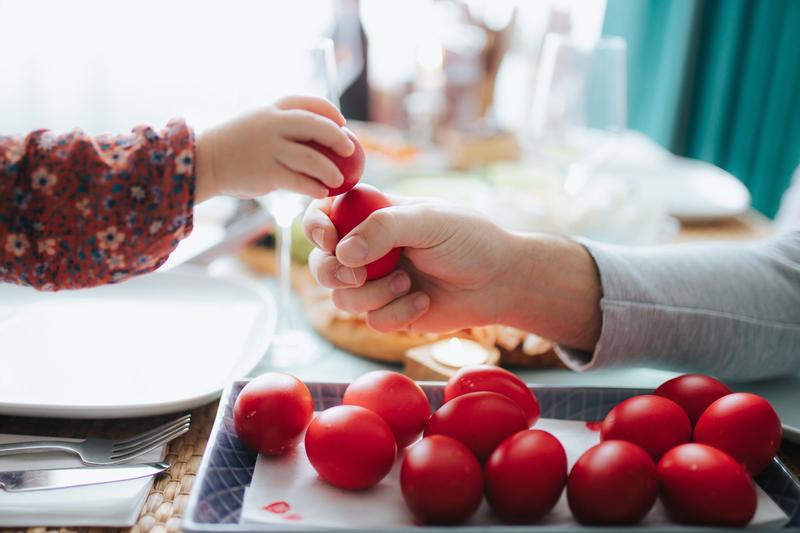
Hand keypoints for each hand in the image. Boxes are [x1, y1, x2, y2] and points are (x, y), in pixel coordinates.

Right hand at [194, 95, 354, 202]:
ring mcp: (270, 148)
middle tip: (350, 150)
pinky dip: (315, 188)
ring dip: (331, 171)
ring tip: (338, 180)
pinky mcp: (267, 172)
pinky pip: (300, 181)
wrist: (205, 162)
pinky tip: (321, 193)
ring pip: (313, 158)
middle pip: (317, 126)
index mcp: (272, 108)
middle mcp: (273, 124)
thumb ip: (283, 125)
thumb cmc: (236, 145)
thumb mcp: (258, 123)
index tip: (342, 123)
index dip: (331, 112)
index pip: (310, 103)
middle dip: (338, 138)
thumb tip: (318, 134)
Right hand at [302, 196, 602, 349]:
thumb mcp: (430, 221)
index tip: (329, 239)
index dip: (316, 226)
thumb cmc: (470, 240)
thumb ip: (384, 228)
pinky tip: (423, 301)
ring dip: (373, 293)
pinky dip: (396, 313)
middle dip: (334, 271)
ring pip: (342, 296)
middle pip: (321, 262)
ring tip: (408, 282)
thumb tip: (342, 252)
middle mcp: (368, 248)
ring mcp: (376, 281)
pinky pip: (370, 320)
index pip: (324, 214)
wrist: (500, 282)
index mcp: (372, 214)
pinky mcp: (389, 311)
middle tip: (359, 274)